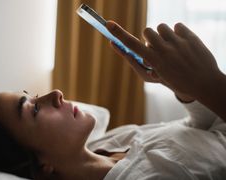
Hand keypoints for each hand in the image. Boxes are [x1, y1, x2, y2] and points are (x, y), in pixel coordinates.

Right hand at [106, 21, 221, 99]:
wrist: (202, 83)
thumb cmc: (171, 80)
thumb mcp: (151, 75)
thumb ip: (136, 60)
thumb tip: (118, 46)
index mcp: (153, 61)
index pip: (131, 45)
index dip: (119, 34)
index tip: (108, 24)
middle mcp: (165, 50)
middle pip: (147, 31)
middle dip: (149, 37)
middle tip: (157, 48)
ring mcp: (179, 43)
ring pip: (161, 27)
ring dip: (163, 35)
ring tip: (171, 47)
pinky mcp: (191, 37)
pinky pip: (177, 25)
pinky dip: (177, 33)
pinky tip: (182, 45)